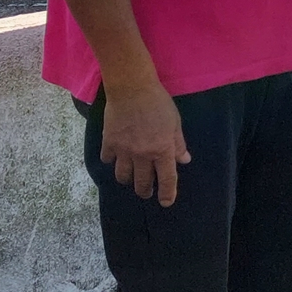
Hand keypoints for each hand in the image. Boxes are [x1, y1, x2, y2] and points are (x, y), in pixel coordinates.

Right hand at [99, 79, 190, 205]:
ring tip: (131, 177)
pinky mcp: (108, 143)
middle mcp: (142, 155)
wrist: (131, 88)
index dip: (167, 194)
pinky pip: (108, 160)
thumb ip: (178, 144)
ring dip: (128, 180)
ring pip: (123, 176)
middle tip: (147, 192)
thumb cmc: (158, 103)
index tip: (166, 202)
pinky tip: (115, 158)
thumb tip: (183, 161)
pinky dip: (111, 162)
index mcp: (162, 150)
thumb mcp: (175, 122)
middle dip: (145, 191)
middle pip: (141, 183)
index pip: (166, 179)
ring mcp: (123, 150)